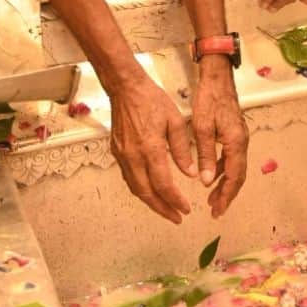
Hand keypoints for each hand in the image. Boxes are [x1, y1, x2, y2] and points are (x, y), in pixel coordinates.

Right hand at [106, 78, 197, 222]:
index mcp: (150, 148)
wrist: (125, 88)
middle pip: (147, 192)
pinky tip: (150, 190)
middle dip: (162, 209)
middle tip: (176, 218)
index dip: (175, 200)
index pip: (163, 184)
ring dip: (150, 202)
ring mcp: (123, 155)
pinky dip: (140, 188)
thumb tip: (189, 173)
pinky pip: (129, 177)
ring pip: (135, 187)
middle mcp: (134, 155)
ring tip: (165, 209)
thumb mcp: (175, 122)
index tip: (186, 209)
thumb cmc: (151, 100)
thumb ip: (182, 150)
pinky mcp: (117, 151)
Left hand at [189, 57, 249, 217]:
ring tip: (212, 198)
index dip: (226, 195)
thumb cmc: (209, 99)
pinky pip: (231, 157)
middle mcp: (242, 142)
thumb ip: (205, 155)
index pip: (234, 177)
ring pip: (235, 167)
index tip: (218, 210)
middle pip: (238, 175)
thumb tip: (205, 181)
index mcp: (236, 143)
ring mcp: (240, 138)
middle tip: (216, 210)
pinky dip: (222, 169)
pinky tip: (210, 174)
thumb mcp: (202, 127)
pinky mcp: (235, 133)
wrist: (218, 77)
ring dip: (224, 183)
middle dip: (227, 194)